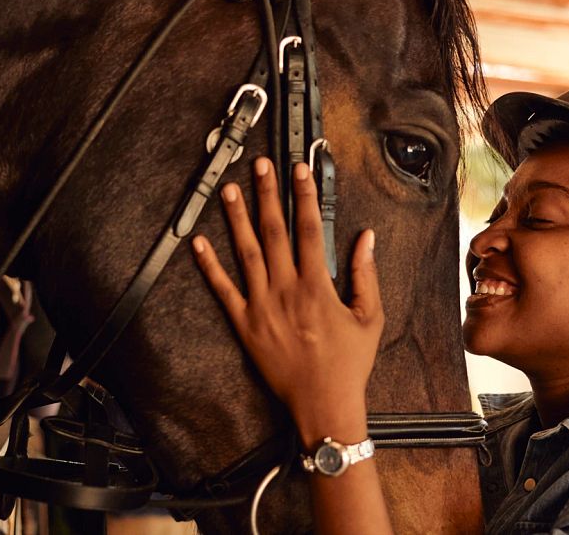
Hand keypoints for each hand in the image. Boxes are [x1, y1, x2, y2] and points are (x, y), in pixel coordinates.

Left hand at [193, 157, 383, 445]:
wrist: (323, 402)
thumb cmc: (348, 363)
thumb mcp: (370, 317)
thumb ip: (366, 274)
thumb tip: (366, 238)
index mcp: (318, 286)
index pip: (310, 228)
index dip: (304, 195)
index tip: (298, 170)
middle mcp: (286, 290)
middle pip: (274, 231)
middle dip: (267, 194)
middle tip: (260, 166)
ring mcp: (261, 306)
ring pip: (246, 253)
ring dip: (236, 219)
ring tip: (229, 190)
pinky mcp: (245, 324)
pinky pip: (223, 290)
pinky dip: (209, 266)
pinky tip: (199, 243)